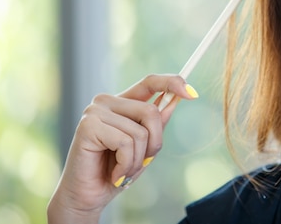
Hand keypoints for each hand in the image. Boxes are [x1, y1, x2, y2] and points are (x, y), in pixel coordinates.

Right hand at [47, 74, 197, 223]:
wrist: (88, 197)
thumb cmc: (115, 171)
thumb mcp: (144, 146)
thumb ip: (157, 123)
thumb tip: (176, 99)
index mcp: (122, 102)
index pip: (150, 82)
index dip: (172, 83)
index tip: (193, 93)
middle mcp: (106, 101)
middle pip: (151, 111)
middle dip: (154, 143)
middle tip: (141, 163)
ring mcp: (95, 111)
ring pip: (139, 131)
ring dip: (137, 159)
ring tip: (123, 171)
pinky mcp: (88, 126)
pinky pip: (125, 142)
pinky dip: (125, 164)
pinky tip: (115, 174)